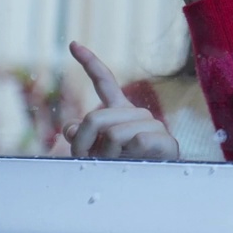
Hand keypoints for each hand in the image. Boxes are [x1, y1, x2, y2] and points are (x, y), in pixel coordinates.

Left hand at [62, 41, 178, 159]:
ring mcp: (151, 124)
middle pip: (95, 118)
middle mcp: (136, 113)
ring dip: (106, 156)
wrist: (156, 188)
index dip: (89, 62)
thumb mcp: (97, 153)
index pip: (104, 82)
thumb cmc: (125, 169)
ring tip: (117, 164)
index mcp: (120, 111)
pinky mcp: (164, 139)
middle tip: (87, 159)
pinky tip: (138, 160)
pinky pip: (134, 140)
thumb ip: (83, 138)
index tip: (73, 44)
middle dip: (84, 143)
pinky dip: (128, 156)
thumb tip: (68, 127)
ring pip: (112, 134)